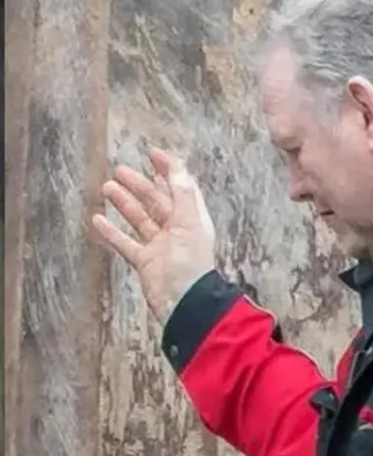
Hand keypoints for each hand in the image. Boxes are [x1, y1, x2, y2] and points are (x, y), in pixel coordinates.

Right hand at [90, 148, 219, 324]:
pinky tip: (97, 219)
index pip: (180, 189)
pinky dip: (112, 232)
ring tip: (107, 187)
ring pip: (140, 220)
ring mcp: (160, 248)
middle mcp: (177, 231)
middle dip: (139, 186)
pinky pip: (126, 243)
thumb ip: (183, 194)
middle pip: (157, 203)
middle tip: (119, 170)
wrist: (183, 302)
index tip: (151, 153)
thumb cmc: (190, 263)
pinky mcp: (145, 262)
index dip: (169, 170)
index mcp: (192, 220)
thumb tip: (177, 166)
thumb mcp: (190, 223)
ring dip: (124, 204)